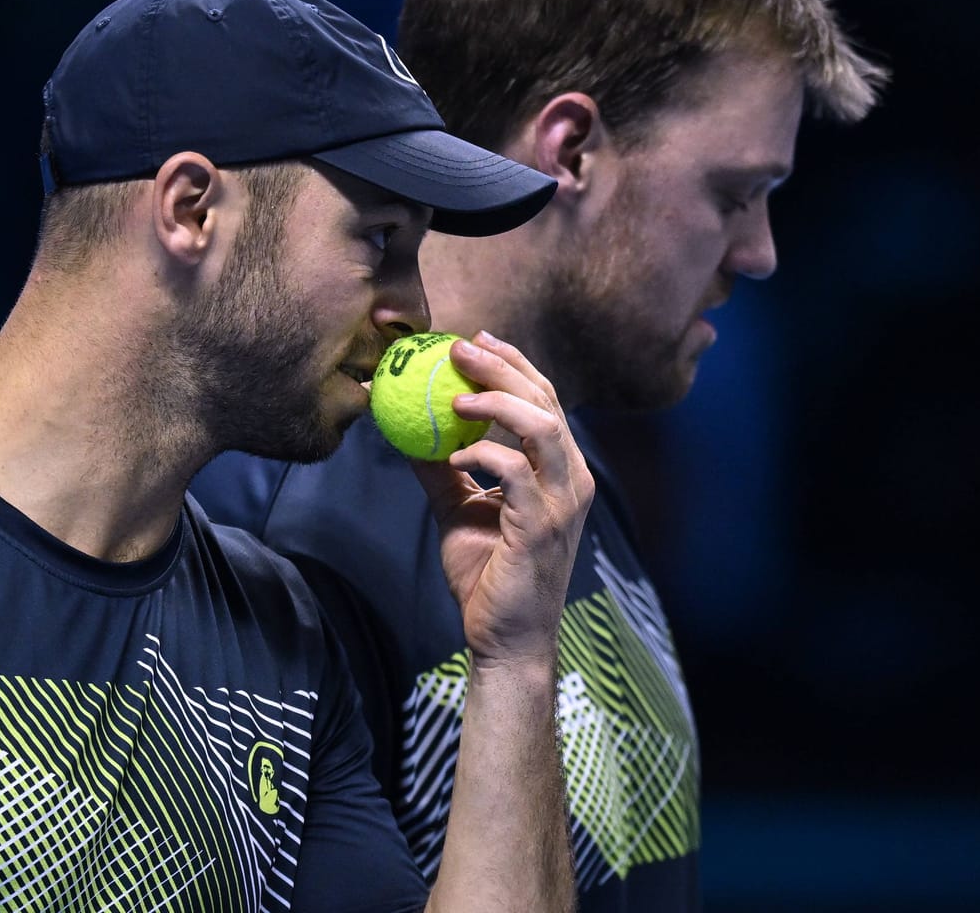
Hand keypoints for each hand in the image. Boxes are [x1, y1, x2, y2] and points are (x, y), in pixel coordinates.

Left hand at [409, 331, 593, 666]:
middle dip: (503, 367)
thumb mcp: (459, 510)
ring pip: (543, 428)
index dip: (514, 365)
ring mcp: (562, 503)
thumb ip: (442, 470)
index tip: (476, 341)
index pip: (544, 402)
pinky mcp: (542, 526)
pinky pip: (515, 473)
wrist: (505, 638)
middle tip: (460, 349)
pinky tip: (457, 451)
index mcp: (560, 472)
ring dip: (500, 401)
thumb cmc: (487, 577)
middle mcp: (572, 481)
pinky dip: (486, 453)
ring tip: (459, 395)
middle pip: (545, 402)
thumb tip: (407, 431)